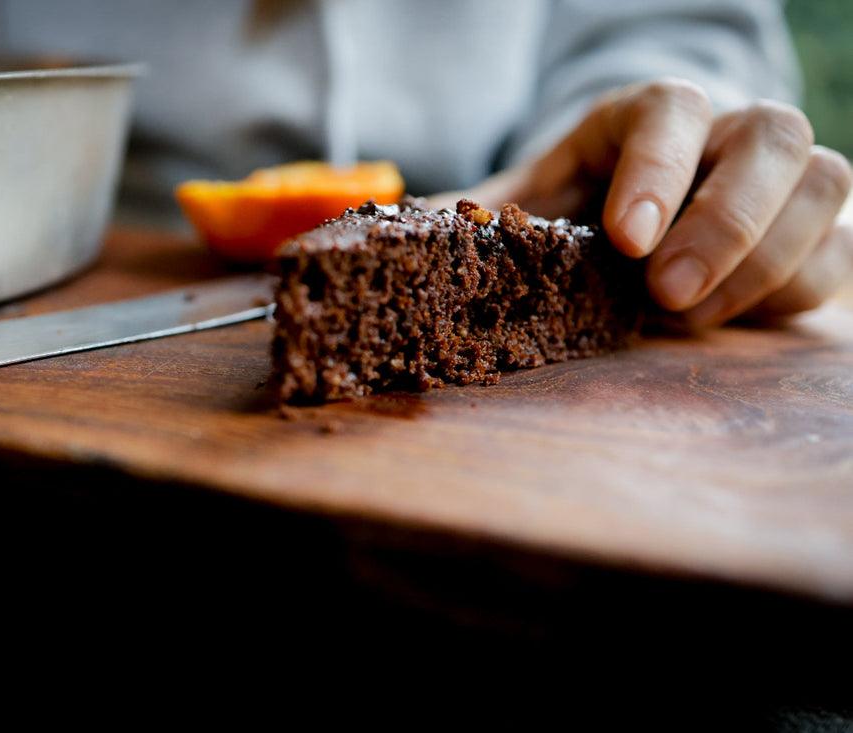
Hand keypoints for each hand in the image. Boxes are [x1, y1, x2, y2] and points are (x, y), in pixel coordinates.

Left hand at [428, 79, 852, 326]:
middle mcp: (721, 133)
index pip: (670, 109)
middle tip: (665, 293)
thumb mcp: (512, 206)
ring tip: (684, 316)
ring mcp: (774, 180)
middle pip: (773, 138)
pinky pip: (833, 254)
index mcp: (642, 116)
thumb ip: (462, 220)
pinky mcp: (805, 234)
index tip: (626, 239)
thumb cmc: (563, 210)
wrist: (622, 221)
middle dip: (726, 220)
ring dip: (764, 260)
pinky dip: (788, 292)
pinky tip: (722, 321)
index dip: (659, 168)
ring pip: (823, 186)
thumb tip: (378, 248)